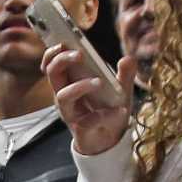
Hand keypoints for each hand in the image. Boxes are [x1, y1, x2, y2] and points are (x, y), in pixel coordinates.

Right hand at [43, 42, 135, 156]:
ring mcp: (70, 112)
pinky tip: (118, 111)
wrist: (110, 140)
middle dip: (62, 60)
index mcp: (71, 83)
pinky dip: (104, 115)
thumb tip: (128, 58)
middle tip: (79, 55)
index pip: (53, 64)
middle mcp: (66, 96)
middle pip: (52, 74)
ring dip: (80, 86)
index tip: (62, 42)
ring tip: (98, 82)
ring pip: (63, 96)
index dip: (52, 53)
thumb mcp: (121, 89)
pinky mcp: (80, 129)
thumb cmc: (109, 110)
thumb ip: (125, 74)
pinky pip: (87, 121)